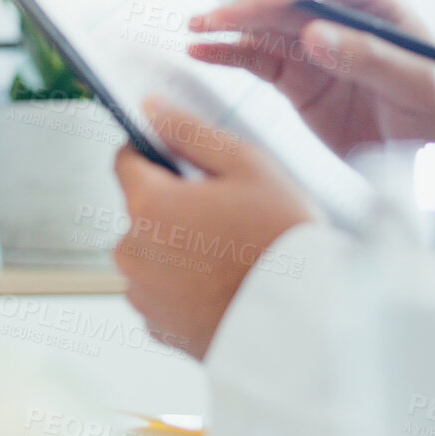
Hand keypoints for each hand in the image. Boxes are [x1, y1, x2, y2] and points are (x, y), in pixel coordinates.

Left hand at [113, 96, 317, 358]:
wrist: (308, 326)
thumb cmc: (283, 241)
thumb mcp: (247, 166)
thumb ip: (190, 131)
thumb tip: (150, 108)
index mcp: (147, 205)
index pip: (126, 160)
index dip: (156, 153)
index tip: (188, 163)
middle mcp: (131, 252)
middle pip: (141, 210)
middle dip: (174, 205)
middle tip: (228, 216)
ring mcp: (142, 294)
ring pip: (151, 252)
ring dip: (178, 247)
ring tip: (232, 255)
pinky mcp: (158, 327)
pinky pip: (162, 291)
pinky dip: (185, 286)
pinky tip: (224, 286)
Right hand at [187, 0, 434, 157]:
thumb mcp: (416, 86)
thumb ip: (367, 58)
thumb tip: (312, 34)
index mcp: (378, 7)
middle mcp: (340, 20)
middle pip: (286, 1)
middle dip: (250, 6)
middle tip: (216, 18)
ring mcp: (315, 50)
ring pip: (264, 28)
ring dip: (229, 25)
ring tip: (195, 28)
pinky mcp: (297, 81)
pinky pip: (256, 61)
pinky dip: (228, 55)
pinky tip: (201, 52)